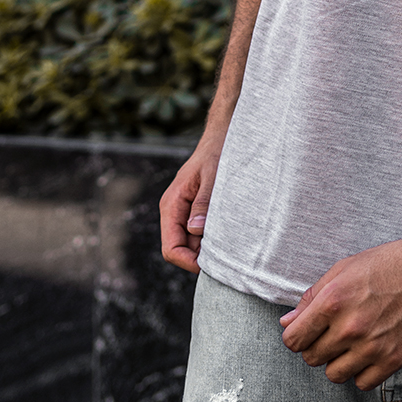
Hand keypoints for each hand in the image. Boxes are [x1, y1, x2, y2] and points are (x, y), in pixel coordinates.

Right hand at [159, 123, 225, 272]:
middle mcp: (174, 211)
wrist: (221, 136)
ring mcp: (184, 211)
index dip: (188, 262)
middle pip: (181, 249)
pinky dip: (212, 235)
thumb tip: (196, 229)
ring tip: (230, 240)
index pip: (171, 248)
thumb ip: (204, 202)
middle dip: (200, 256)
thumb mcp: (213, 176)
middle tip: (227, 255)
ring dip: (208, 246)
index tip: (210, 265)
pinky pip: (199, 232)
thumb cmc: (216, 153)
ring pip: (191, 242)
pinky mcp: (195, 209)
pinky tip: (229, 230)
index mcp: (172, 205)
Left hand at [279, 237, 401, 390]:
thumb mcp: (344, 269)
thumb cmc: (388, 264)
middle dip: (317, 345)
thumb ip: (312, 297)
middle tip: (333, 331)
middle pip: (312, 358)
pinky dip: (361, 371)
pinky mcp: (392, 360)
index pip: (294, 340)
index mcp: (333, 301)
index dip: (296, 336)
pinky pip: (362, 383)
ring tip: (351, 341)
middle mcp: (349, 327)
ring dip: (338, 360)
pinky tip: (368, 351)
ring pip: (334, 374)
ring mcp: (371, 347)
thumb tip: (288, 322)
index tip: (304, 332)